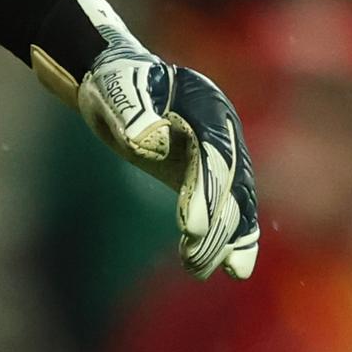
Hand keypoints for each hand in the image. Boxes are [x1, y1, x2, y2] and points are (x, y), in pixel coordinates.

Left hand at [38, 0, 258, 281]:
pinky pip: (230, 206)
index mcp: (205, 103)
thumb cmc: (115, 82)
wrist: (119, 81)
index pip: (212, 154)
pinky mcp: (210, 173)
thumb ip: (132, 113)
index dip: (207, 191)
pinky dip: (235, 235)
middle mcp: (223, 128)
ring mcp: (222, 151)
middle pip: (229, 182)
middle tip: (194, 260)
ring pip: (235, 200)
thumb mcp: (117, 90)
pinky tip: (234, 268)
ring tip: (201, 270)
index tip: (192, 228)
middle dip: (216, 224)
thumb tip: (145, 140)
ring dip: (224, 238)